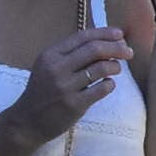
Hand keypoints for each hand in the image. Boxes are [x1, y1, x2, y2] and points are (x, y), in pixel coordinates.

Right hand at [8, 25, 130, 142]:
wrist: (27, 121)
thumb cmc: (43, 91)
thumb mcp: (48, 66)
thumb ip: (71, 54)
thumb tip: (107, 42)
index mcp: (50, 55)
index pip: (83, 37)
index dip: (105, 33)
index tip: (120, 35)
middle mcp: (56, 68)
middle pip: (95, 50)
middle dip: (117, 48)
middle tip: (128, 52)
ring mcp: (65, 87)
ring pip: (101, 68)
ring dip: (115, 67)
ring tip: (116, 69)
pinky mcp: (74, 104)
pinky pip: (101, 89)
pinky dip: (110, 84)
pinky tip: (108, 85)